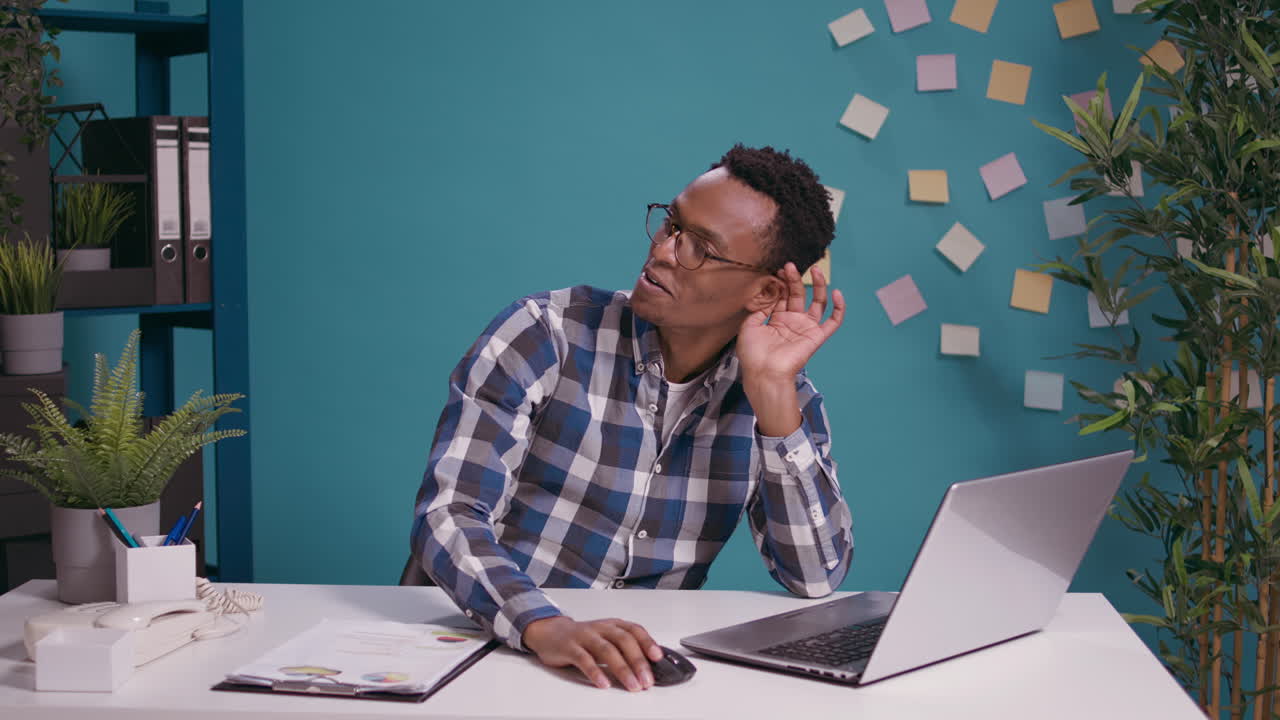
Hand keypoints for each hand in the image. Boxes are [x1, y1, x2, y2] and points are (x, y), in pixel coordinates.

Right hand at [522, 615, 663, 690]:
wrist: (551, 632)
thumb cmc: (584, 637)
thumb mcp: (607, 638)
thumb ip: (625, 649)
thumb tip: (648, 667)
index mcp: (613, 624)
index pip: (634, 630)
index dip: (647, 642)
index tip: (658, 657)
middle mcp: (601, 628)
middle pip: (623, 641)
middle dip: (638, 661)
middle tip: (647, 680)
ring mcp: (585, 636)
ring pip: (606, 650)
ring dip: (622, 669)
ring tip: (632, 685)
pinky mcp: (570, 648)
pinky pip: (584, 659)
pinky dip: (595, 672)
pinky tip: (604, 683)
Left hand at [737, 263, 844, 384]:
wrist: (764, 372)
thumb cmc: (753, 353)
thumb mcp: (750, 326)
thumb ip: (760, 308)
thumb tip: (769, 294)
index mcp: (776, 320)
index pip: (783, 296)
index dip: (782, 282)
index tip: (778, 270)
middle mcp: (792, 322)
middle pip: (798, 295)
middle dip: (795, 279)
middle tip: (790, 266)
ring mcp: (805, 328)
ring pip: (817, 302)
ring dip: (818, 286)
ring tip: (815, 270)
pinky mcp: (817, 336)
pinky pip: (833, 322)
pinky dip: (838, 308)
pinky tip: (837, 293)